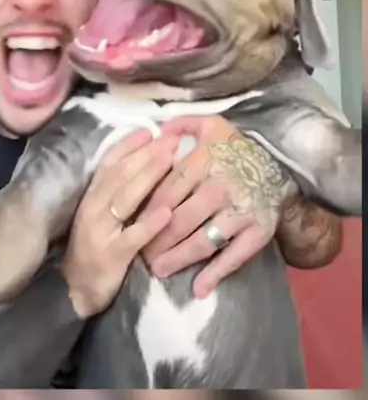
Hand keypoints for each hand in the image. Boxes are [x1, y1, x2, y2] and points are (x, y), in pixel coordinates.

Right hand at [60, 129, 175, 317]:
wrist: (74, 290)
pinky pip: (132, 237)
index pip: (109, 163)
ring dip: (149, 176)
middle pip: (121, 175)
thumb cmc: (94, 247)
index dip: (129, 145)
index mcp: (92, 196)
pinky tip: (167, 213)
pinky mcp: (111, 256)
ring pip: (125, 198)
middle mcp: (93, 208)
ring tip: (171, 160)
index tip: (151, 130)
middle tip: (171, 139)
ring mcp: (100, 231)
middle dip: (146, 154)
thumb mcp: (100, 214)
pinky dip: (149, 224)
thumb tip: (144, 161)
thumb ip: (117, 191)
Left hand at [142, 116, 293, 297]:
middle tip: (140, 254)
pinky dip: (215, 275)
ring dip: (177, 259)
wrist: (280, 168)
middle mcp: (219, 189)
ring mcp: (239, 213)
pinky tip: (199, 289)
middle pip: (179, 221)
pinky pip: (233, 257)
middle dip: (156, 241)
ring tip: (158, 270)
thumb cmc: (237, 149)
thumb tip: (156, 131)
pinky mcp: (257, 232)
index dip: (147, 212)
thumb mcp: (211, 125)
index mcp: (204, 163)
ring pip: (201, 241)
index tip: (132, 225)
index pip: (167, 192)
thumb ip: (182, 124)